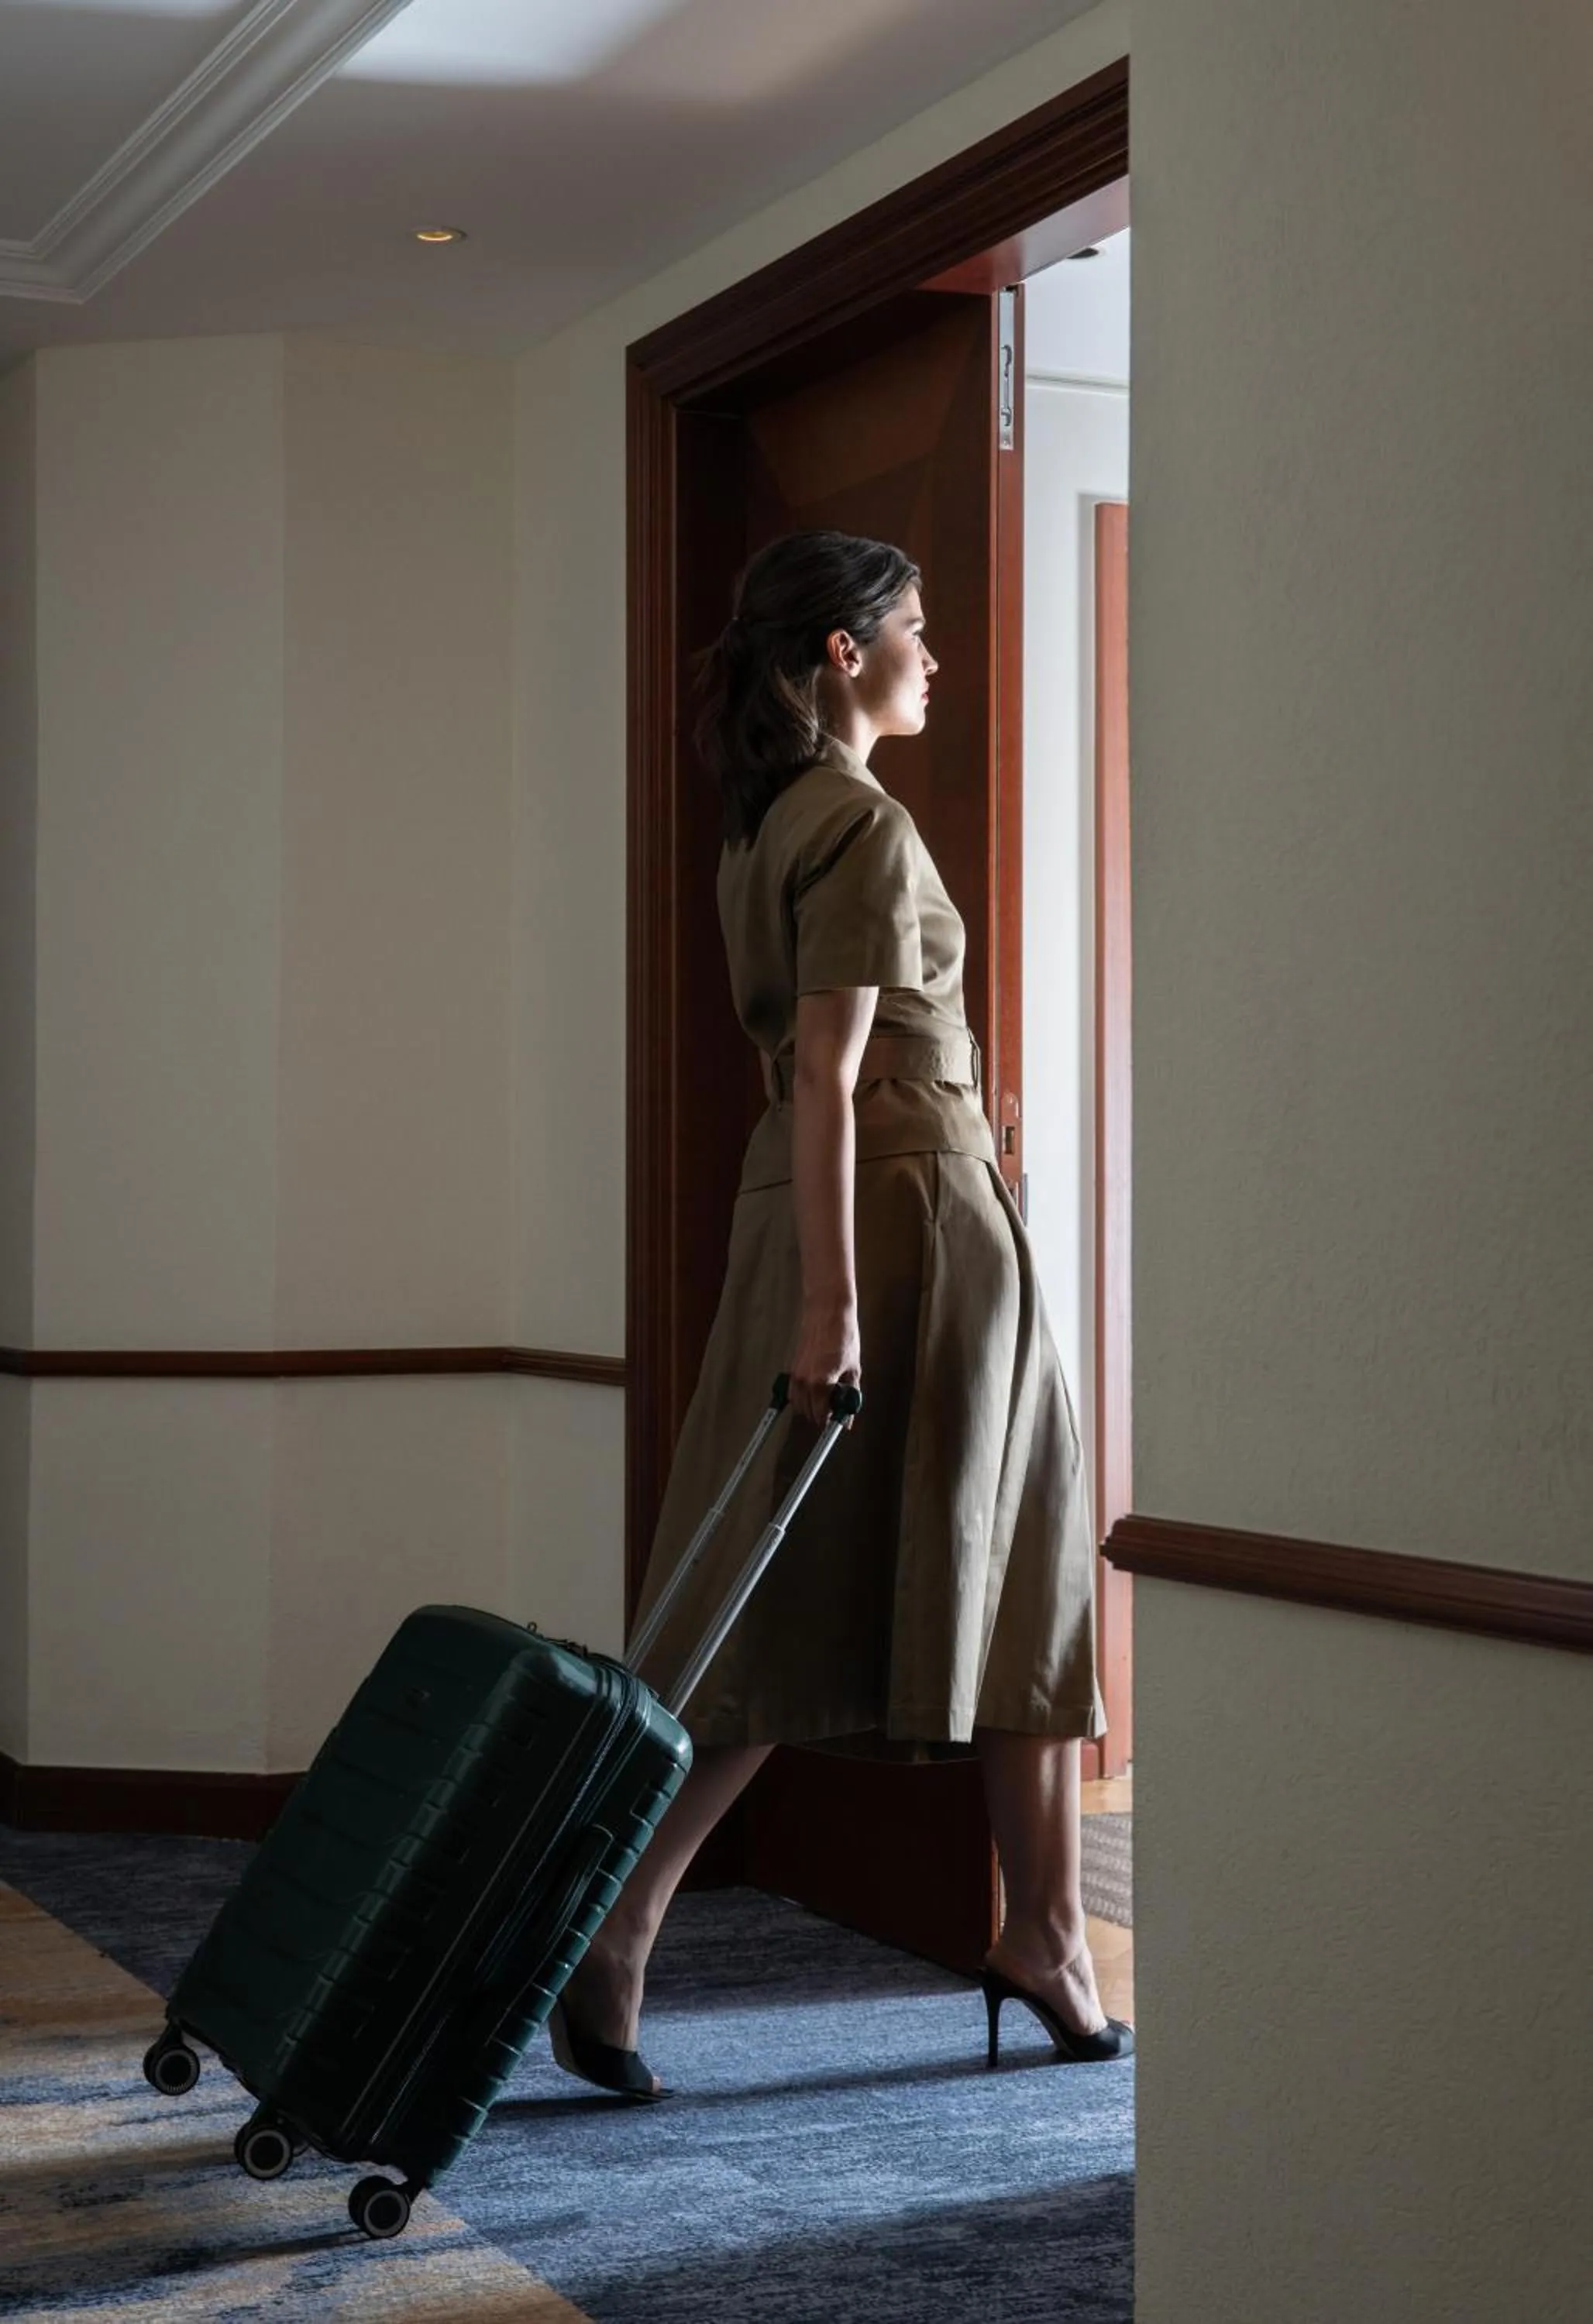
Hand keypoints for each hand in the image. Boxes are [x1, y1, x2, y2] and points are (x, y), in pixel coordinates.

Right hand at [786, 1293, 860, 1429]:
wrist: (827, 1311)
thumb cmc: (842, 1335)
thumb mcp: (853, 1367)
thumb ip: (850, 1394)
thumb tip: (848, 1414)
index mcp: (822, 1382)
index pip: (821, 1416)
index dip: (831, 1422)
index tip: (839, 1422)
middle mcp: (805, 1380)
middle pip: (808, 1413)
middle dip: (822, 1414)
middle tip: (837, 1406)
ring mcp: (796, 1374)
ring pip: (798, 1404)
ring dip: (811, 1406)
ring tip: (828, 1396)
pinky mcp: (793, 1368)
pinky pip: (793, 1391)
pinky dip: (802, 1396)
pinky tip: (816, 1389)